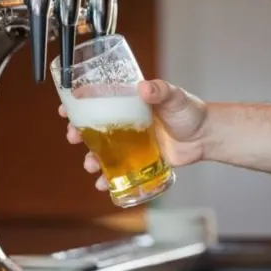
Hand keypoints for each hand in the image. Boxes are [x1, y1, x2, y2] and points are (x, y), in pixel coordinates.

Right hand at [58, 79, 208, 190]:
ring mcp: (130, 142)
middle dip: (78, 132)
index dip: (78, 104)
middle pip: (93, 127)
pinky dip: (107, 178)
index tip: (65, 108)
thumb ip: (160, 91)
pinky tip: (102, 184)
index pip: (98, 100)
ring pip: (102, 150)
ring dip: (90, 158)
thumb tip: (144, 88)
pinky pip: (118, 169)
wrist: (206, 136)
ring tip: (88, 164)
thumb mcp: (174, 97)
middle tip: (73, 136)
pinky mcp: (138, 160)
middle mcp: (125, 121)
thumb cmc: (189, 111)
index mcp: (128, 103)